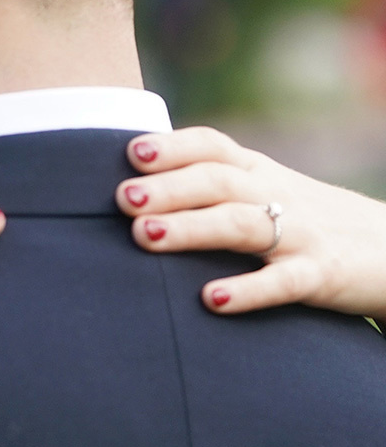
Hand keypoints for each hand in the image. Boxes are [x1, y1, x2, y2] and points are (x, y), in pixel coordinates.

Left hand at [116, 126, 385, 319]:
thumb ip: (210, 183)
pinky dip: (248, 289)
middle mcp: (276, 195)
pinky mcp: (322, 275)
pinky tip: (211, 300)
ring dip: (192, 229)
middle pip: (217, 182)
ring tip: (146, 235)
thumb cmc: (305, 220)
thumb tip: (131, 183)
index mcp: (256, 172)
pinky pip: (283, 282)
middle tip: (123, 199)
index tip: (131, 151)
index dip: (173, 146)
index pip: (213, 146)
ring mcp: (301, 234)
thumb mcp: (264, 190)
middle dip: (169, 187)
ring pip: (242, 225)